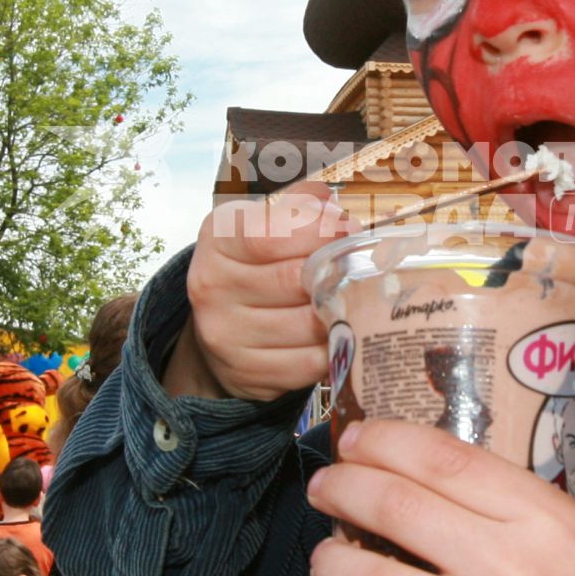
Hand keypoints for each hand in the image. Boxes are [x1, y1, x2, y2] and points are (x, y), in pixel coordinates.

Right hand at [168, 180, 354, 401]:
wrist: (220, 328)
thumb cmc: (253, 266)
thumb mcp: (262, 224)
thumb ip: (296, 207)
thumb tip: (330, 202)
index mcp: (218, 239)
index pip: (269, 235)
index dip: (318, 231)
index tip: (347, 229)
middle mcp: (213, 287)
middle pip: (295, 279)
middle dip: (336, 271)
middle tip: (361, 266)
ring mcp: (227, 335)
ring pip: (308, 324)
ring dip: (340, 313)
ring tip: (352, 299)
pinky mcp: (249, 373)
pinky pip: (309, 363)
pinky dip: (334, 348)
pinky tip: (339, 332)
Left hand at [306, 421, 574, 575]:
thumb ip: (573, 511)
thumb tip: (521, 503)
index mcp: (547, 519)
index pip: (441, 459)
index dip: (383, 441)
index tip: (356, 441)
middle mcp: (508, 568)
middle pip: (393, 510)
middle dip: (342, 491)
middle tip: (324, 490)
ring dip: (333, 568)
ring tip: (327, 562)